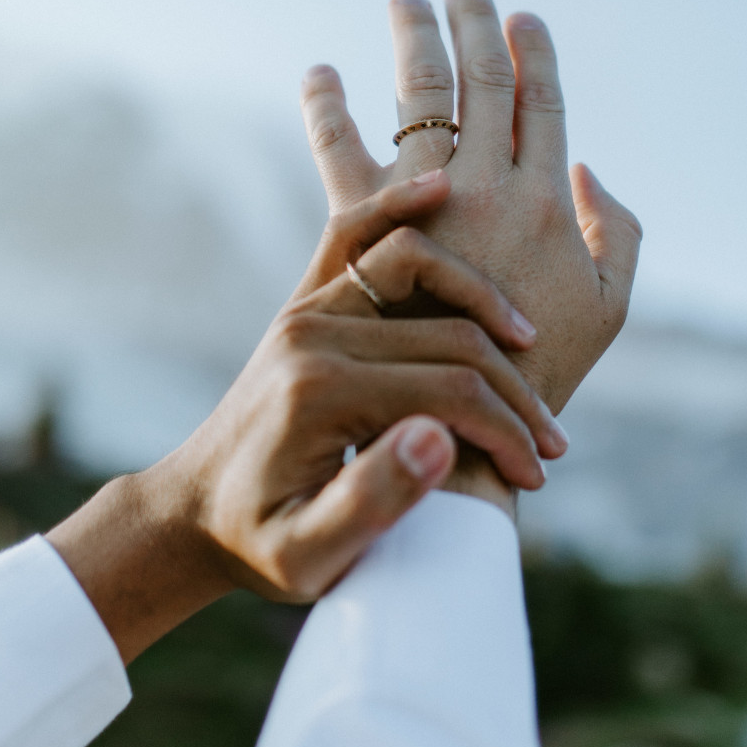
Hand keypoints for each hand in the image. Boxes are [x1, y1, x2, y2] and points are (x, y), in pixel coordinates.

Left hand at [48, 175, 561, 653]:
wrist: (194, 514)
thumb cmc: (259, 545)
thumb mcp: (307, 555)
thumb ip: (371, 503)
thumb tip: (440, 439)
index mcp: (320, 393)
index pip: (449, 392)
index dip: (507, 433)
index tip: (536, 475)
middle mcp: (312, 334)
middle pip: (449, 335)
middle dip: (514, 390)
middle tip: (552, 444)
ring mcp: (308, 309)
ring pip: (419, 266)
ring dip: (483, 300)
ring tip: (530, 344)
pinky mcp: (310, 302)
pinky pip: (361, 235)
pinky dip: (402, 206)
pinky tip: (444, 191)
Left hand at [300, 0, 641, 414]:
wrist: (458, 437)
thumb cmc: (543, 380)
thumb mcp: (612, 312)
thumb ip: (620, 236)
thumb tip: (588, 168)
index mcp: (546, 204)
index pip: (544, 104)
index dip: (536, 54)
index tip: (524, 17)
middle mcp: (487, 189)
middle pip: (482, 81)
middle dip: (474, 24)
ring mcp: (424, 202)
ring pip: (419, 95)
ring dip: (415, 39)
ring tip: (405, 1)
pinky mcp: (363, 228)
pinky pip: (337, 149)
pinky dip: (326, 105)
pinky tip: (318, 72)